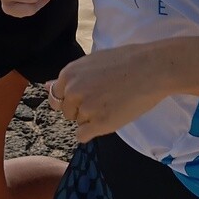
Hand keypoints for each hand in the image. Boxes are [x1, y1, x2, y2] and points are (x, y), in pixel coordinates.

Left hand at [48, 45, 167, 142]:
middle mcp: (72, 91)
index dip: (74, 97)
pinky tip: (109, 119)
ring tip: (112, 105)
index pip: (57, 95)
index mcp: (68, 74)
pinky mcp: (100, 123)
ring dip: (91, 119)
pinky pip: (82, 136)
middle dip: (81, 109)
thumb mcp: (91, 62)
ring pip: (78, 123)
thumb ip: (70, 77)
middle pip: (67, 111)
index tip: (90, 93)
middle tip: (105, 98)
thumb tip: (46, 86)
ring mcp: (85, 108)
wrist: (151, 68)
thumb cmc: (125, 61)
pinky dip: (93, 131)